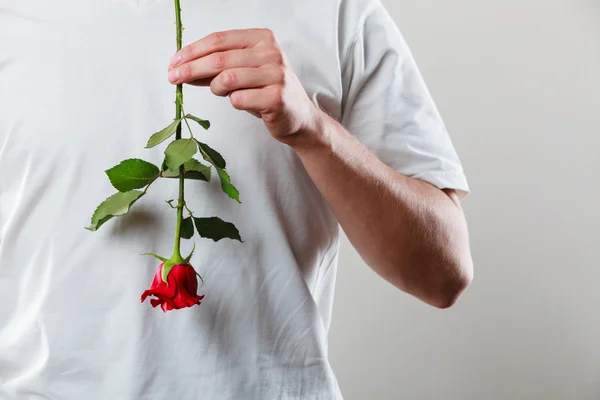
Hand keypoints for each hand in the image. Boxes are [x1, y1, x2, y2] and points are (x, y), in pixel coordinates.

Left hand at [168, 28, 321, 143]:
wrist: (299, 118)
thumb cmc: (268, 92)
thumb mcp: (245, 72)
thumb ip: (219, 67)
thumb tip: (182, 67)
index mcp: (263, 38)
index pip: (219, 40)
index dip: (192, 51)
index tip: (174, 62)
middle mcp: (272, 53)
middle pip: (219, 59)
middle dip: (190, 69)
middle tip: (173, 78)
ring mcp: (276, 75)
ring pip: (226, 79)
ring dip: (215, 88)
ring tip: (220, 92)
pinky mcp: (276, 98)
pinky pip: (238, 99)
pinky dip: (234, 102)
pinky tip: (244, 102)